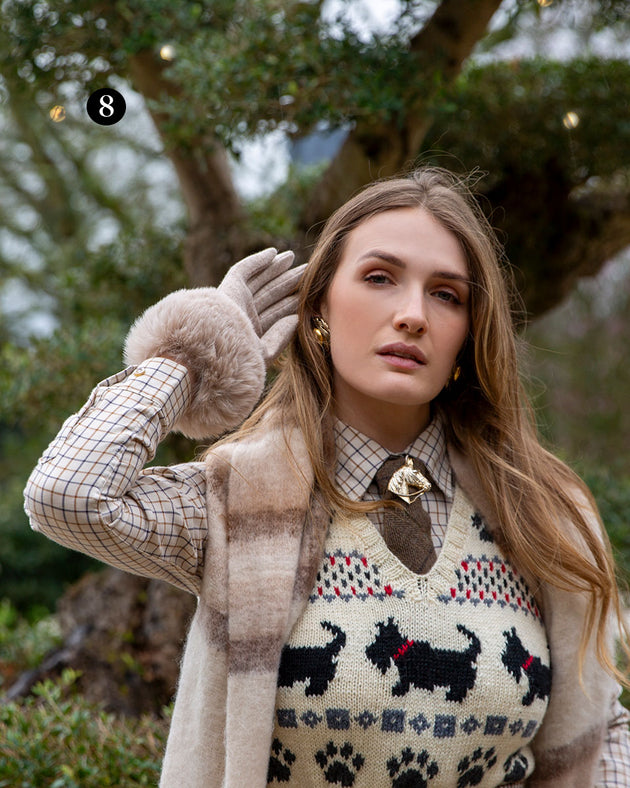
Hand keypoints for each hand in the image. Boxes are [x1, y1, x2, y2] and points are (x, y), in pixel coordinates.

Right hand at [218, 248, 305, 363]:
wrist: (212, 348)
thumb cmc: (238, 358)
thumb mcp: (264, 352)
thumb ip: (281, 336)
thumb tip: (296, 318)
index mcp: (253, 331)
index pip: (277, 312)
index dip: (292, 300)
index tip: (311, 291)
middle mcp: (245, 314)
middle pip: (271, 293)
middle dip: (288, 280)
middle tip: (307, 268)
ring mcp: (236, 300)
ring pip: (260, 280)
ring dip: (275, 267)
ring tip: (291, 257)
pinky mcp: (228, 288)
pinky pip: (244, 270)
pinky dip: (257, 261)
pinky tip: (273, 253)